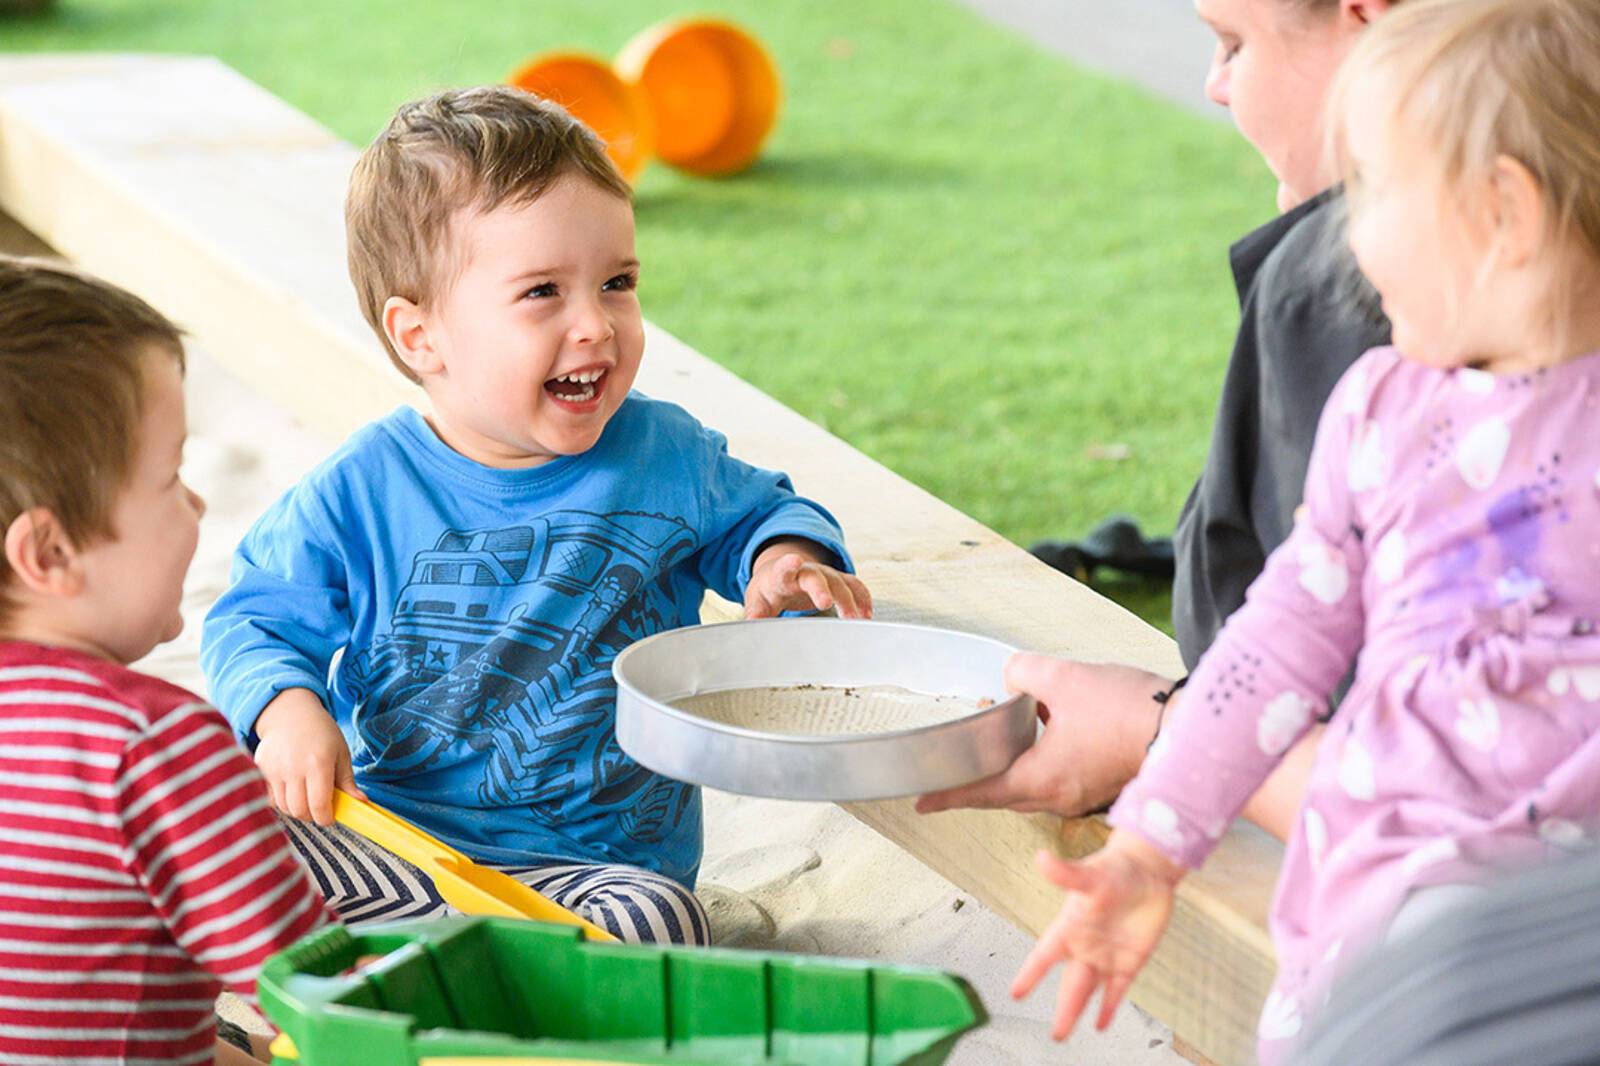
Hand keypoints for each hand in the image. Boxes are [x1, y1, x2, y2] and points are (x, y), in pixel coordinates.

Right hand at [253, 688, 364, 825]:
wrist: (291, 714)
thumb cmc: (321, 733)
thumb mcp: (341, 752)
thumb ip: (348, 780)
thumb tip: (361, 802)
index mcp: (318, 763)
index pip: (319, 805)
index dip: (325, 818)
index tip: (330, 817)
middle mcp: (294, 768)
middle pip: (299, 810)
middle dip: (311, 816)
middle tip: (319, 808)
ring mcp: (274, 769)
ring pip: (283, 807)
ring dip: (296, 809)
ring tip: (306, 797)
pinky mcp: (260, 769)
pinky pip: (269, 797)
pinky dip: (281, 800)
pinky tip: (291, 790)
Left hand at [745, 539, 871, 618]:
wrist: (783, 574)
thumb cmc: (770, 589)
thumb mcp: (758, 600)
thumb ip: (755, 613)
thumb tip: (751, 625)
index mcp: (782, 576)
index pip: (784, 568)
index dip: (788, 564)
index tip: (793, 561)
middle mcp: (806, 572)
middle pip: (816, 576)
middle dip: (822, 588)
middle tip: (825, 602)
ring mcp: (825, 575)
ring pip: (839, 583)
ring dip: (848, 601)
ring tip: (854, 619)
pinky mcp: (838, 581)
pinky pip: (854, 586)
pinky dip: (862, 598)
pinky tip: (866, 614)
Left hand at [916, 653, 1167, 815]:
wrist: (1189, 729)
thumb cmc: (1127, 710)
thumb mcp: (1062, 678)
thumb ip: (1024, 673)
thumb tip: (1011, 675)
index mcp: (1040, 779)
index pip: (980, 791)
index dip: (948, 795)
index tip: (921, 802)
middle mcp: (1058, 796)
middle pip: (1004, 792)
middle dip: (979, 775)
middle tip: (957, 758)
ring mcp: (1083, 793)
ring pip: (1033, 784)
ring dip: (1014, 762)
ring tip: (1004, 728)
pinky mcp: (1103, 782)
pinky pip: (1060, 776)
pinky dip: (1043, 757)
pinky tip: (1049, 724)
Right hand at [1013, 833, 1181, 1040]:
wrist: (1148, 871)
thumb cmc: (1115, 868)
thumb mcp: (1091, 874)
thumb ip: (1066, 873)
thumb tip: (1042, 858)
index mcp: (1070, 927)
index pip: (1045, 956)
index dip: (1031, 974)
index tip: (1016, 993)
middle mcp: (1084, 946)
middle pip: (1071, 984)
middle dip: (1063, 1009)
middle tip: (1055, 1035)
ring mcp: (1107, 955)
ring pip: (1089, 991)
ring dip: (1077, 1012)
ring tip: (1062, 1034)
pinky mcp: (1130, 961)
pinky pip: (1117, 989)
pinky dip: (1108, 1007)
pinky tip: (1100, 1024)